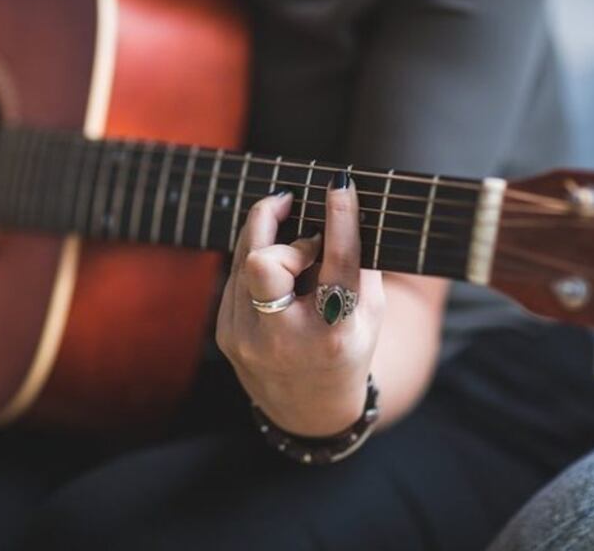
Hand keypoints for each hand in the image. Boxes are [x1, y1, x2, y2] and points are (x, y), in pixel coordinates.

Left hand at [215, 174, 384, 436]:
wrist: (307, 409)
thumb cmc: (347, 347)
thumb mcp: (369, 313)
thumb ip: (359, 262)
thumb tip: (342, 203)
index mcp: (334, 334)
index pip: (337, 265)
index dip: (340, 220)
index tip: (339, 184)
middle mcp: (286, 338)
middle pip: (264, 262)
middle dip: (275, 226)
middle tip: (293, 206)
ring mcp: (248, 337)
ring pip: (243, 257)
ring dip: (267, 236)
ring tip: (291, 237)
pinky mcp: (225, 332)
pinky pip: (235, 274)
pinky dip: (256, 261)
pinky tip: (275, 269)